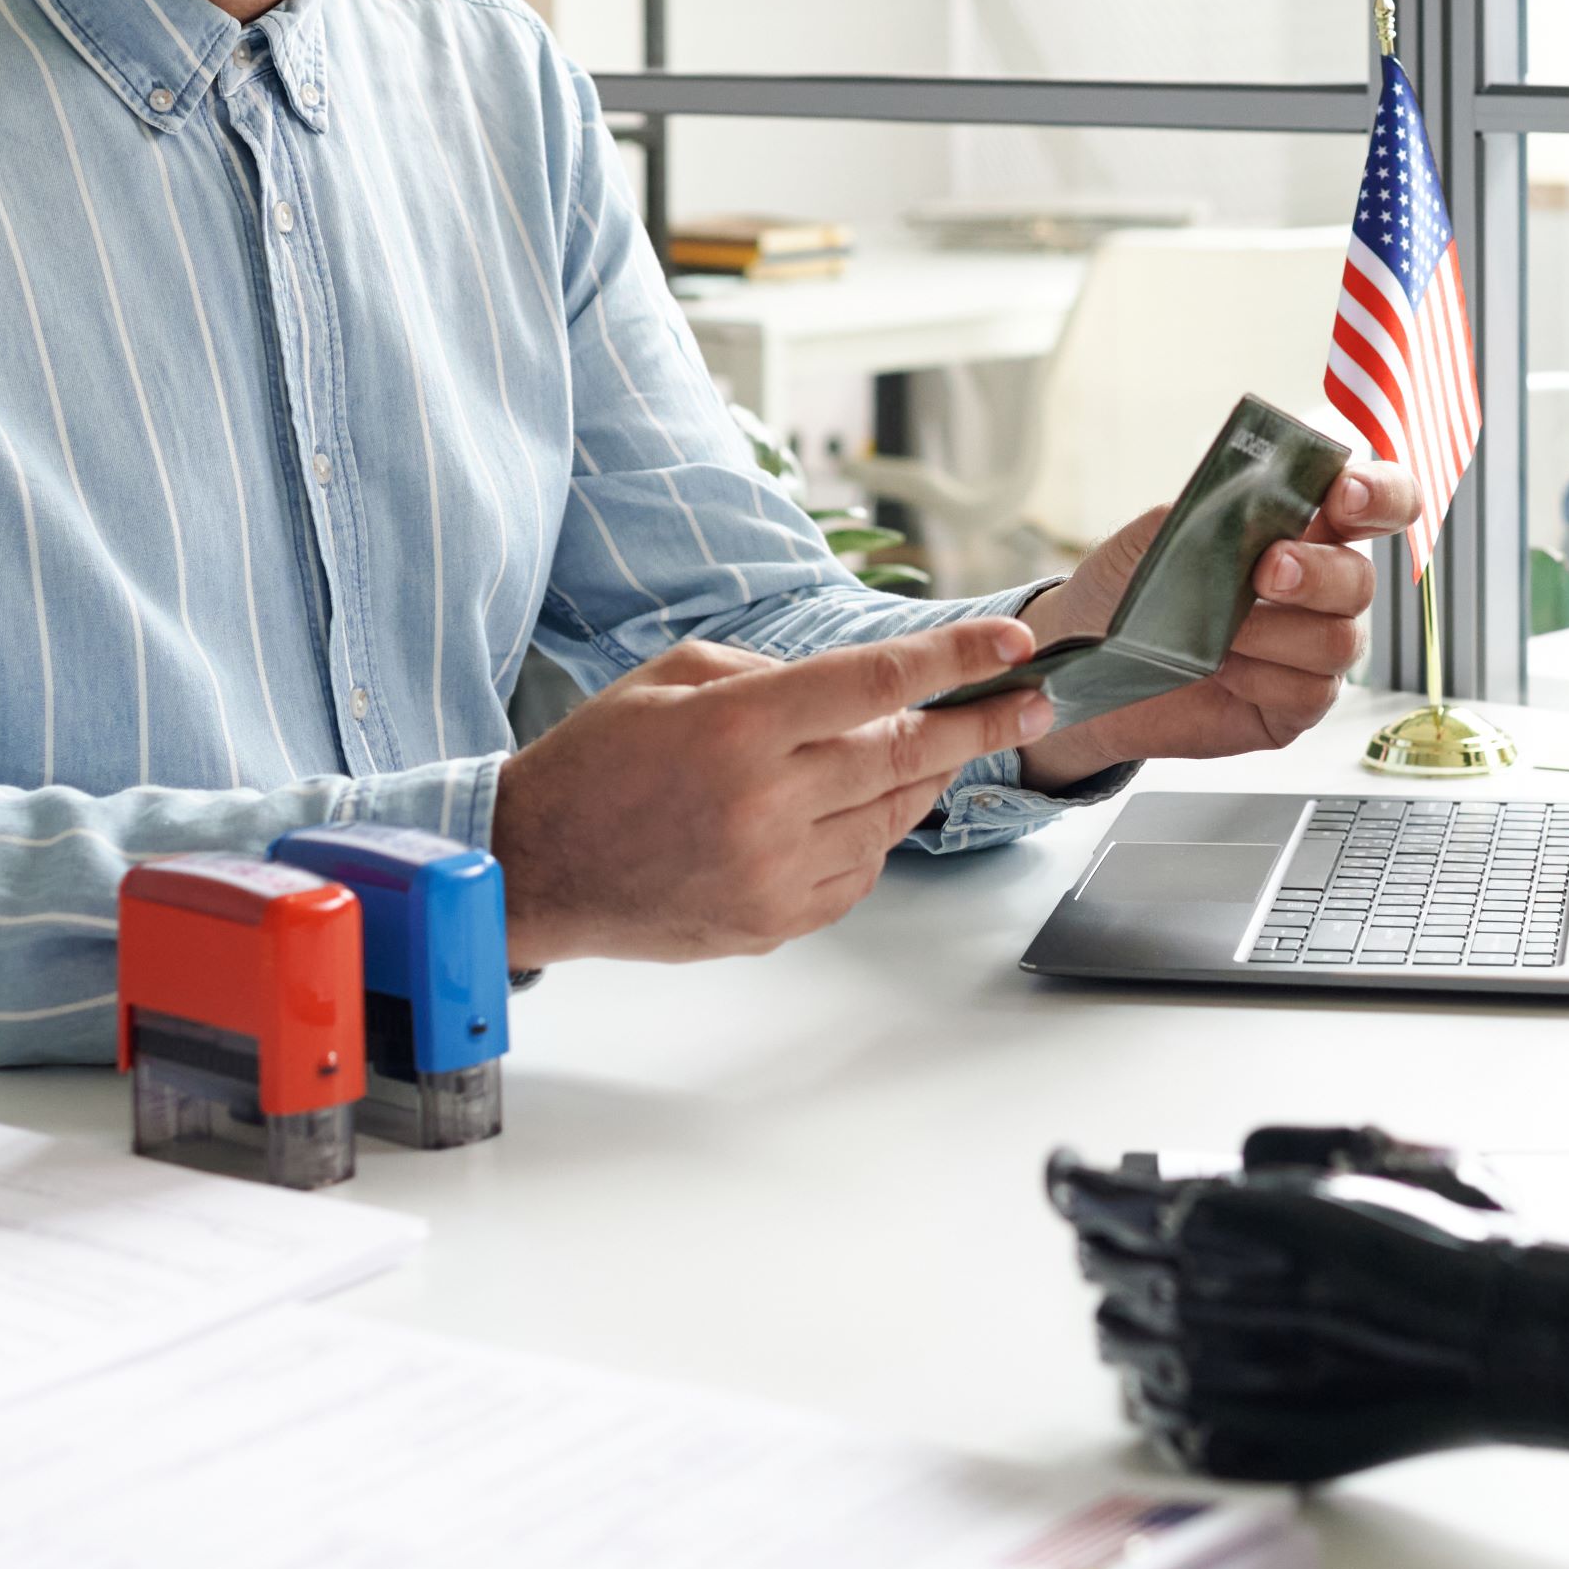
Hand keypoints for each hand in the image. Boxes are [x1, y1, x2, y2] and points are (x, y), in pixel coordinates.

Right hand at [490, 621, 1048, 965]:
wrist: (536, 867)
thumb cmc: (597, 762)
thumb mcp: (672, 676)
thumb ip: (774, 672)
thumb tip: (864, 689)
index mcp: (738, 727)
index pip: (877, 683)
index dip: (956, 662)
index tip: (1014, 646)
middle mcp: (765, 802)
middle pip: (906, 755)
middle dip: (981, 724)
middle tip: (1032, 702)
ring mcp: (773, 872)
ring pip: (891, 818)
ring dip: (919, 780)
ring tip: (926, 752)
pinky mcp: (774, 921)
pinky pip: (859, 873)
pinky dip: (870, 836)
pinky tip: (847, 812)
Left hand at [1013, 465, 1422, 788]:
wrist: (1084, 659)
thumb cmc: (1128, 589)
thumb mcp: (1152, 535)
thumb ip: (1205, 511)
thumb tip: (1243, 501)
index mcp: (1302, 529)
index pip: (1377, 502)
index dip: (1380, 495)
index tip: (1346, 495)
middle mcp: (1320, 590)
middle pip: (1363, 579)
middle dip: (1316, 573)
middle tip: (1264, 571)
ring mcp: (1311, 651)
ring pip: (1339, 640)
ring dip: (1276, 631)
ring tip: (1220, 632)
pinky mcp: (1293, 705)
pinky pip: (1309, 692)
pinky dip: (1261, 678)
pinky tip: (1220, 668)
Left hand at [1049, 1128, 1568, 1483]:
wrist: (1505, 1337)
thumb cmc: (1449, 1248)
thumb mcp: (1365, 1160)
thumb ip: (1274, 1160)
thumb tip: (1209, 1170)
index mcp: (1235, 1217)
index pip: (1103, 1201)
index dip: (1075, 1183)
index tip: (1069, 1171)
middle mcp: (1217, 1294)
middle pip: (1104, 1272)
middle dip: (1110, 1248)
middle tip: (1131, 1236)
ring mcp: (1229, 1374)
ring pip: (1124, 1348)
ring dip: (1132, 1322)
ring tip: (1164, 1306)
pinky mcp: (1251, 1441)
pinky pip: (1165, 1425)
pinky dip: (1162, 1401)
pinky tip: (1187, 1377)